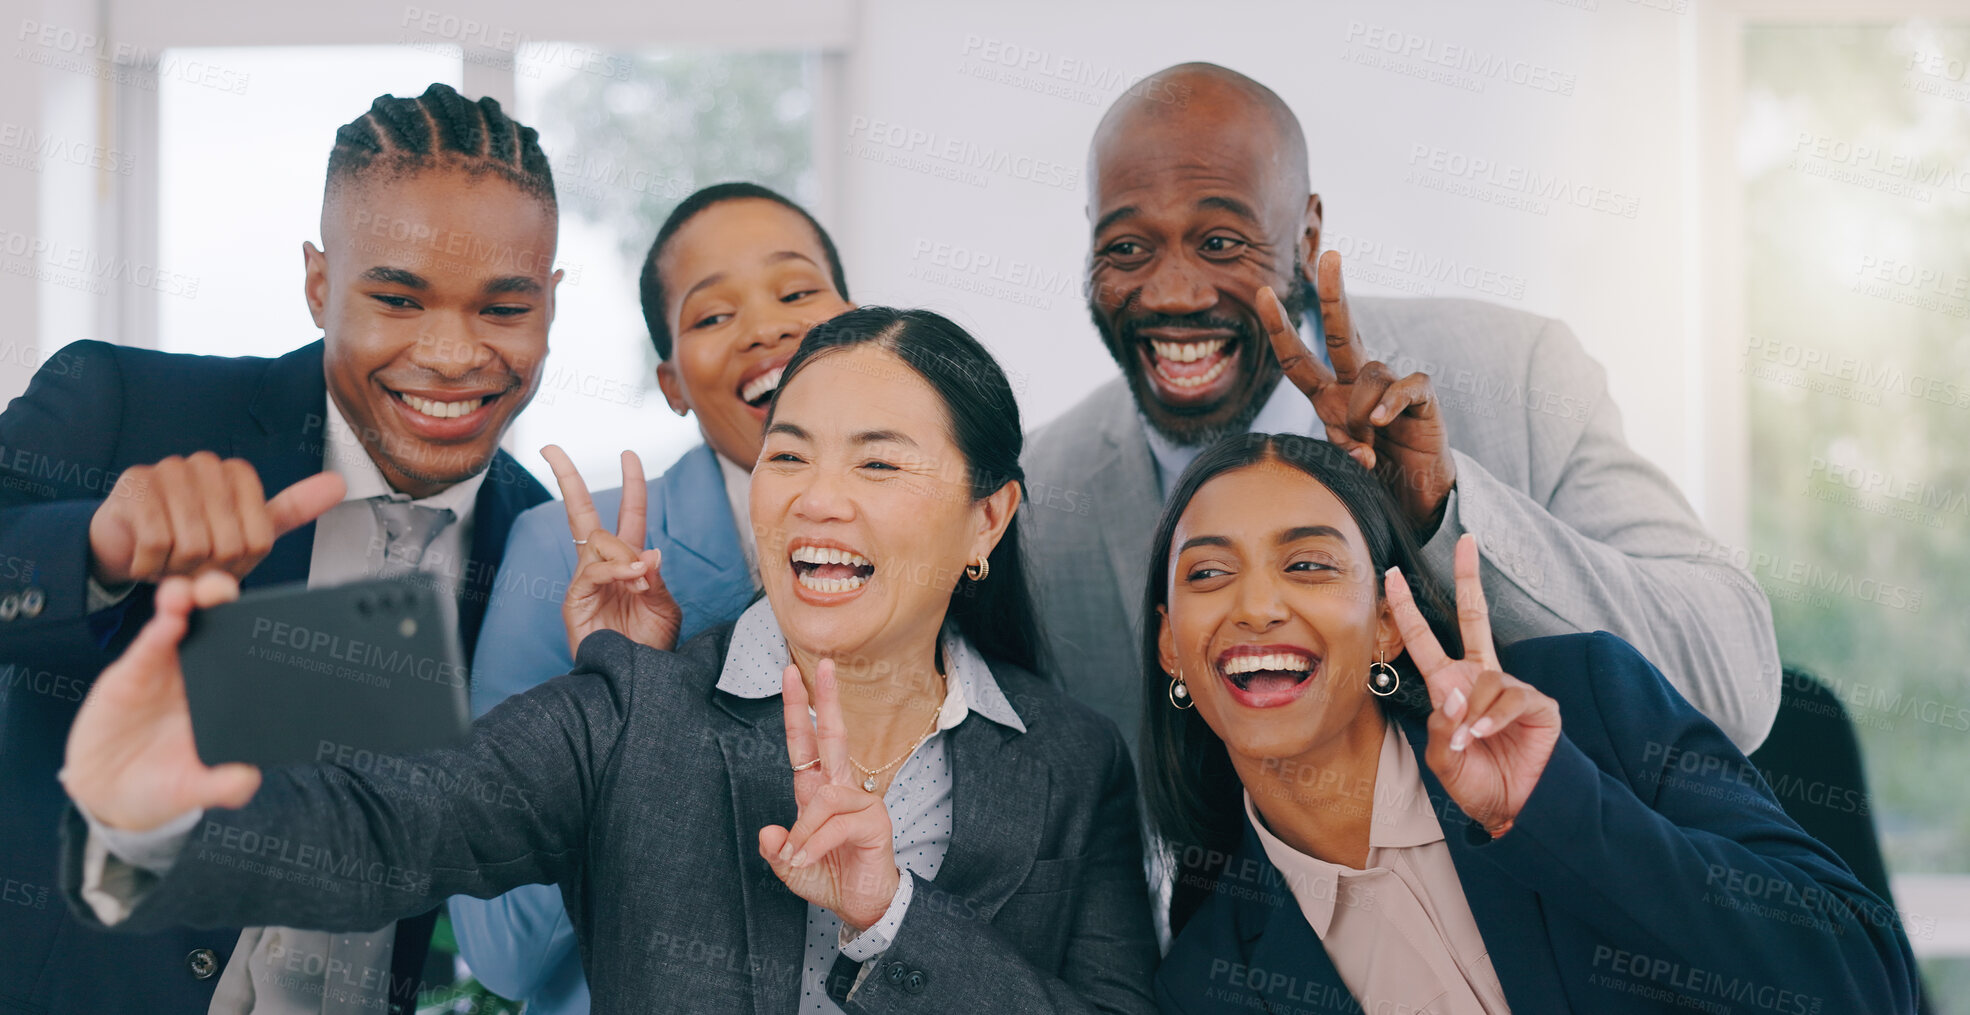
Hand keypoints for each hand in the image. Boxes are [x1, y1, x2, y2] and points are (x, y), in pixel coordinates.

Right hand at [59, 571, 261, 830]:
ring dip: (190, 600)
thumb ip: (222, 786)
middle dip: (225, 599)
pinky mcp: (132, 674)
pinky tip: (171, 618)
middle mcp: (199, 673)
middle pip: (217, 624)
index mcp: (227, 694)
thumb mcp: (194, 790)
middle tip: (227, 593)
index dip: (261, 628)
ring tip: (195, 594)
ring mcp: (166, 670)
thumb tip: (248, 780)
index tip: (275, 616)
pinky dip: (160, 629)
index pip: (249, 652)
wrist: (109, 794)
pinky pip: (149, 645)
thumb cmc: (162, 785)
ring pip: (181, 621)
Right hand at [88, 454, 345, 585]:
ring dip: (177, 570)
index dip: (238, 565)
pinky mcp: (135, 485)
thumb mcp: (247, 531)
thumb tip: (338, 483)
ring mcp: (168, 470)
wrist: (126, 543)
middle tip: (189, 562)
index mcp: (239, 474)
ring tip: (168, 558)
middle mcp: (206, 464)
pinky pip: (157, 543)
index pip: (259, 541)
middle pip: (228, 545)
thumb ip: (293, 511)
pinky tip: (146, 556)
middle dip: (207, 569)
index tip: (221, 559)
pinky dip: (151, 565)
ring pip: (192, 546)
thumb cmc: (189, 538)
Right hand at [542, 446, 680, 656]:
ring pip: (596, 540)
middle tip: (550, 448)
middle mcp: (603, 566)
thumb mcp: (665, 608)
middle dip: (567, 478)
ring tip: (640, 579)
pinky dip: (614, 570)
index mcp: (629, 562)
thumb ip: (657, 579)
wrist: (636, 682)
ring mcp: (585, 581)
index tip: (629, 454)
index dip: (631, 484)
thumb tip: (650, 552)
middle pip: (582, 513)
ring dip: (623, 553)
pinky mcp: (574, 600)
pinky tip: (632, 580)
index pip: (628, 514)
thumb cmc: (651, 648)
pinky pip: (590, 570)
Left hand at [759, 660, 898, 932]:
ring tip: (797, 856)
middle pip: (833, 736)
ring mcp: (860, 803)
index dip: (798, 710)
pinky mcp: (873, 823)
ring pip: (825, 795)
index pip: (806, 743)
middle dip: (826, 699)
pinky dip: (814, 843)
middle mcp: (840, 789)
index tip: (791, 674)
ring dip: (804, 829)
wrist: (862, 906)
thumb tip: (768, 833)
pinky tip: (806, 859)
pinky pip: (835, 823)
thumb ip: (777, 852)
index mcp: (817, 791)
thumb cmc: (829, 878)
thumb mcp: (791, 868)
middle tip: (822, 664)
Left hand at [1260, 250, 1455, 534]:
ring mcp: (1389, 387)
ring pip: (1368, 371)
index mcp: (1329, 397)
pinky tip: (1381, 423)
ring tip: (1368, 445)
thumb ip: (1344, 453)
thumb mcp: (1345, 467)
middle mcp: (1356, 384)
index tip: (1262, 293)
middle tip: (1330, 256)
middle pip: (1340, 332)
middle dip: (1334, 294)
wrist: (1417, 499)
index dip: (1280, 329)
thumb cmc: (1375, 478)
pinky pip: (1403, 384)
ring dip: (1359, 411)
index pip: (1298, 359)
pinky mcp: (1420, 398)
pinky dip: (1390, 402)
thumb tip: (1360, 451)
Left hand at [1384, 534, 1559, 837]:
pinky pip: (1509, 700)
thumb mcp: (1442, 757)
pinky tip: (1483, 738)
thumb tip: (1453, 694)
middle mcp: (1480, 679)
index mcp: (1450, 687)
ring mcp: (1511, 689)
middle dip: (1470, 579)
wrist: (1514, 811)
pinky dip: (1491, 720)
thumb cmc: (1476, 783)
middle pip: (1475, 619)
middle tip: (1467, 542)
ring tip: (1467, 743)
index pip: (1426, 640)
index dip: (1408, 608)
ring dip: (1469, 715)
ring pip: (1483, 681)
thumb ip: (1439, 725)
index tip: (1392, 575)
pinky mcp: (1538, 704)